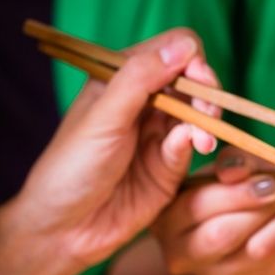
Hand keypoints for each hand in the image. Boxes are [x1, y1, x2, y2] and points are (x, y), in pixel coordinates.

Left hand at [10, 28, 221, 268]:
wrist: (66, 228)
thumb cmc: (72, 167)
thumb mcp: (104, 117)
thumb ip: (142, 78)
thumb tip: (186, 46)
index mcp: (123, 79)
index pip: (172, 50)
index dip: (190, 59)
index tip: (196, 78)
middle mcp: (145, 102)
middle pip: (194, 80)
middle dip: (207, 92)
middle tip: (207, 113)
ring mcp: (159, 134)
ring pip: (201, 113)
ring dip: (208, 120)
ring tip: (203, 139)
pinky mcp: (171, 166)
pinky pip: (194, 145)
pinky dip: (198, 143)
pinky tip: (194, 150)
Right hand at [151, 146, 274, 274]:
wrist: (267, 224)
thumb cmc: (243, 188)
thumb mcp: (235, 167)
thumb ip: (236, 163)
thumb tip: (235, 170)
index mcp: (167, 213)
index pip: (193, 204)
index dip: (232, 190)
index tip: (263, 173)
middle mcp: (179, 249)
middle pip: (220, 233)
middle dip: (256, 204)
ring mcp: (209, 272)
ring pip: (253, 248)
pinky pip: (274, 255)